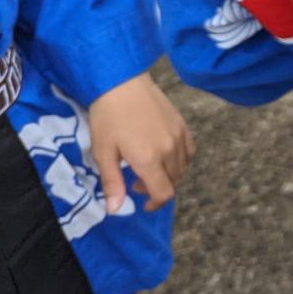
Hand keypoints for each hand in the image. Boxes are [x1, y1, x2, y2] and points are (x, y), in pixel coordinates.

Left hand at [88, 73, 194, 212]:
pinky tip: (166, 155)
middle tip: (136, 181)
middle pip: (174, 181)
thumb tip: (115, 211)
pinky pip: (189, 151)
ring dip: (169, 175)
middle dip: (157, 188)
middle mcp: (169, 150)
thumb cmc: (107, 117)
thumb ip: (112, 183)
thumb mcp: (103, 152)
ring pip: (183, 167)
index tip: (143, 204)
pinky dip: (181, 160)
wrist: (121, 82)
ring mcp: (179, 136)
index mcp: (149, 160)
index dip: (155, 204)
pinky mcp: (182, 125)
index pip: (164, 192)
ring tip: (149, 168)